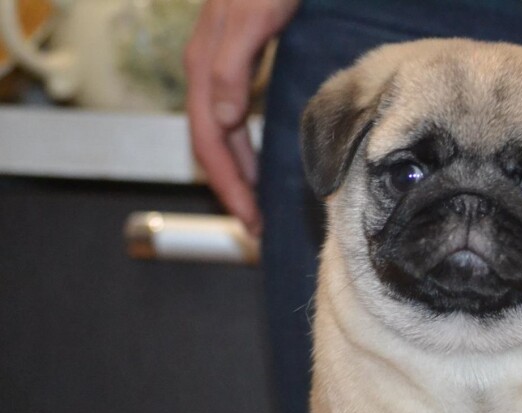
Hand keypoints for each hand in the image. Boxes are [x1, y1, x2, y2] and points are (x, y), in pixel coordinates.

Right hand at [183, 0, 299, 234]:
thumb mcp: (256, 14)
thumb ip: (234, 62)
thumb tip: (221, 118)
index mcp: (208, 66)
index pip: (209, 141)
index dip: (228, 186)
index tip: (251, 224)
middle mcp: (209, 69)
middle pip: (211, 144)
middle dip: (232, 191)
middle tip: (257, 231)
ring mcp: (222, 63)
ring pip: (220, 132)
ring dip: (237, 173)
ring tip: (257, 207)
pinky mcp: (240, 58)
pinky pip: (233, 115)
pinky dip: (244, 145)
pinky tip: (261, 159)